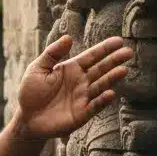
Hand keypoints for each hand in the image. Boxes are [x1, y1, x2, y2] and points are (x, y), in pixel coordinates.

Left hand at [17, 34, 133, 139]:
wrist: (28, 118)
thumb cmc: (32, 92)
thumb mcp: (38, 69)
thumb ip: (52, 53)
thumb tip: (68, 37)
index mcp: (71, 69)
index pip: (91, 56)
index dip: (104, 49)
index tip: (119, 40)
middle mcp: (80, 82)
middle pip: (101, 69)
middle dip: (114, 60)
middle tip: (129, 52)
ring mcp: (83, 97)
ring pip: (101, 86)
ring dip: (112, 78)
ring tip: (123, 70)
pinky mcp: (82, 113)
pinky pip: (95, 106)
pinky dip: (102, 100)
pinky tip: (110, 93)